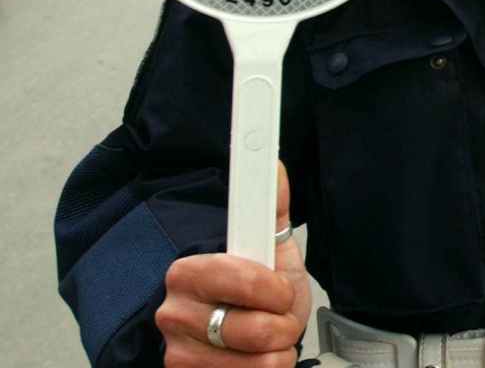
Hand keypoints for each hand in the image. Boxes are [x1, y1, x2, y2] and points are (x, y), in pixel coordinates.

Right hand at [155, 162, 311, 365]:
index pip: (246, 283)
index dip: (276, 290)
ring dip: (277, 355)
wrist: (247, 337)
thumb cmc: (260, 290)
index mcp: (189, 272)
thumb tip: (273, 164)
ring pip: (259, 366)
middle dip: (282, 325)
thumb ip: (272, 206)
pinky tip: (255, 363)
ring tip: (267, 341)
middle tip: (275, 317)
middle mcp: (174, 316)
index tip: (280, 290)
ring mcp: (179, 357)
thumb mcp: (270, 247)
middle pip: (257, 331)